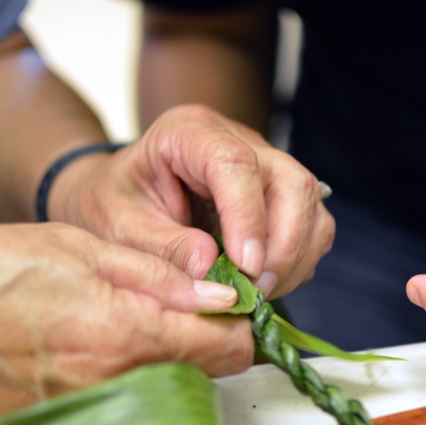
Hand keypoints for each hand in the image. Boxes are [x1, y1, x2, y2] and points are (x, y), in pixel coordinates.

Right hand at [0, 224, 252, 424]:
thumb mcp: (76, 247)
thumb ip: (157, 274)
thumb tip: (221, 292)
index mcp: (124, 332)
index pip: (228, 349)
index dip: (240, 322)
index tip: (232, 301)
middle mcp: (114, 386)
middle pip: (202, 376)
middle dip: (205, 341)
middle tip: (179, 302)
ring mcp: (87, 417)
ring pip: (164, 392)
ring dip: (165, 359)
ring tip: (123, 317)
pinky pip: (120, 408)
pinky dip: (124, 379)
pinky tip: (88, 346)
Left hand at [50, 104, 334, 297]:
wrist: (119, 195)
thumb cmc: (113, 203)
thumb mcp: (118, 226)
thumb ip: (162, 247)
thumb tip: (211, 269)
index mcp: (189, 133)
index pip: (235, 163)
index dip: (248, 217)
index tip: (245, 267)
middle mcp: (238, 140)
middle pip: (292, 181)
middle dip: (284, 244)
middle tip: (255, 291)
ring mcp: (266, 165)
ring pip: (311, 204)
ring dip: (296, 257)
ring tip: (257, 292)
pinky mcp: (279, 194)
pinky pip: (312, 225)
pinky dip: (298, 261)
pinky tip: (264, 282)